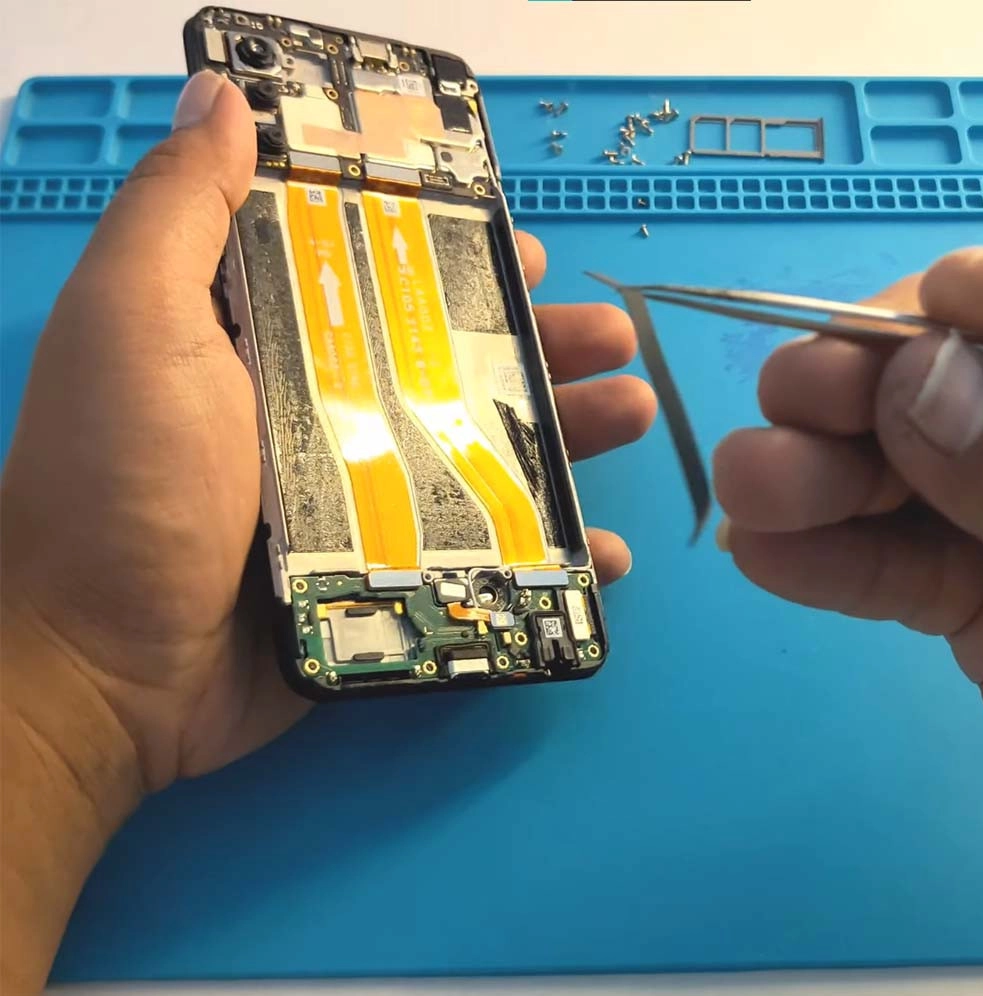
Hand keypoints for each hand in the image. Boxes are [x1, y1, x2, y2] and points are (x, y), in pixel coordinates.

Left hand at [0, 72, 654, 795]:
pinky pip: (484, 555)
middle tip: (615, 337)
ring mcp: (360, 503)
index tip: (522, 251)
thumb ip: (181, 212)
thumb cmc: (120, 485)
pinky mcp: (384, 578)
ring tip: (635, 410)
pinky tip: (608, 547)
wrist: (108, 672)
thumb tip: (225, 99)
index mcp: (271, 346)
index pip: (382, 284)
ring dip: (566, 435)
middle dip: (541, 349)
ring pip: (484, 456)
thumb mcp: (133, 324)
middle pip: (454, 371)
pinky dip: (551, 553)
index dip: (456, 261)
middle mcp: (322, 416)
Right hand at [713, 246, 982, 720]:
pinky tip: (761, 556)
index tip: (929, 305)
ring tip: (747, 486)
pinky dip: (826, 564)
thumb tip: (917, 371)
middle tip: (792, 399)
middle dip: (871, 384)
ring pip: (914, 480)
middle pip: (968, 387)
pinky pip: (899, 571)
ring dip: (818, 476)